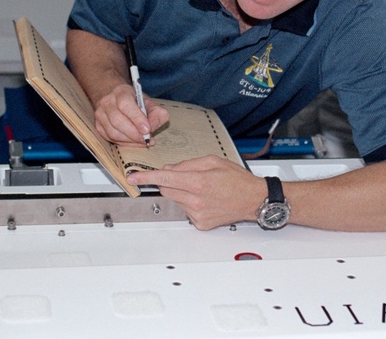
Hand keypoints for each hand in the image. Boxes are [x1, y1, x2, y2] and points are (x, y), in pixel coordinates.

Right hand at [93, 83, 169, 146]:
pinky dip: (124, 143)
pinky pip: (109, 138)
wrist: (118, 100)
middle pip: (117, 120)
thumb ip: (157, 114)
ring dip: (129, 140)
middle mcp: (107, 101)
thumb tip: (152, 128)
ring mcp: (100, 114)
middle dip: (133, 133)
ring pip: (112, 132)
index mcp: (121, 92)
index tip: (147, 130)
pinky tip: (134, 142)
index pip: (126, 104)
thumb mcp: (150, 104)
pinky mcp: (98, 126)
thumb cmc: (136, 103)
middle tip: (146, 139)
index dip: (137, 118)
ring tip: (142, 141)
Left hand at [127, 156, 265, 229]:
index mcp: (198, 181)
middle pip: (167, 189)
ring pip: (176, 200)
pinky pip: (185, 210)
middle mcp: (195, 200)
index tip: (133, 177)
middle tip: (187, 177)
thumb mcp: (213, 161)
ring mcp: (197, 214)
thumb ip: (188, 164)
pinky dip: (190, 204)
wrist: (253, 199)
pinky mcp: (200, 224)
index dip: (146, 177)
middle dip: (170, 181)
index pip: (164, 178)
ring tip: (203, 189)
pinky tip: (206, 200)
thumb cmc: (237, 179)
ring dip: (182, 192)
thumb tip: (168, 169)